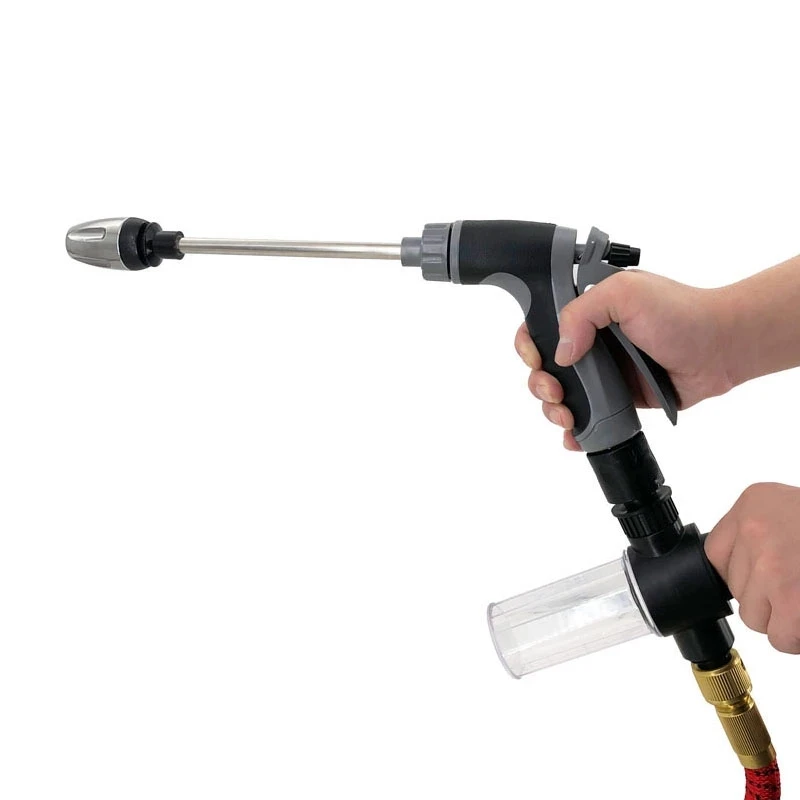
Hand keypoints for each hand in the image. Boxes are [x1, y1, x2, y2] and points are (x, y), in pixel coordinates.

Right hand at [514, 270, 735, 448]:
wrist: (721, 348)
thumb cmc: (682, 312)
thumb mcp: (626, 293)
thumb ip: (584, 312)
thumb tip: (562, 352)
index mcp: (586, 312)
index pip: (539, 326)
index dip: (529, 345)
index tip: (537, 359)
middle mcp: (590, 341)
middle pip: (544, 367)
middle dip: (540, 383)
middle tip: (557, 392)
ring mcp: (602, 372)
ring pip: (560, 395)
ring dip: (553, 409)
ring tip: (567, 416)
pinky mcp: (618, 399)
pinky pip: (588, 416)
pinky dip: (576, 430)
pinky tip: (575, 435)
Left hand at [705, 483, 799, 653]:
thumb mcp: (793, 511)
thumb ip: (765, 535)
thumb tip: (739, 573)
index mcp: (756, 501)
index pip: (716, 552)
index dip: (743, 573)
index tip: (764, 580)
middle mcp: (755, 528)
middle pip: (736, 586)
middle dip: (766, 597)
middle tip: (797, 590)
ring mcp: (770, 564)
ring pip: (753, 615)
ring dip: (781, 619)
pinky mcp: (790, 598)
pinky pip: (779, 635)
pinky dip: (797, 637)